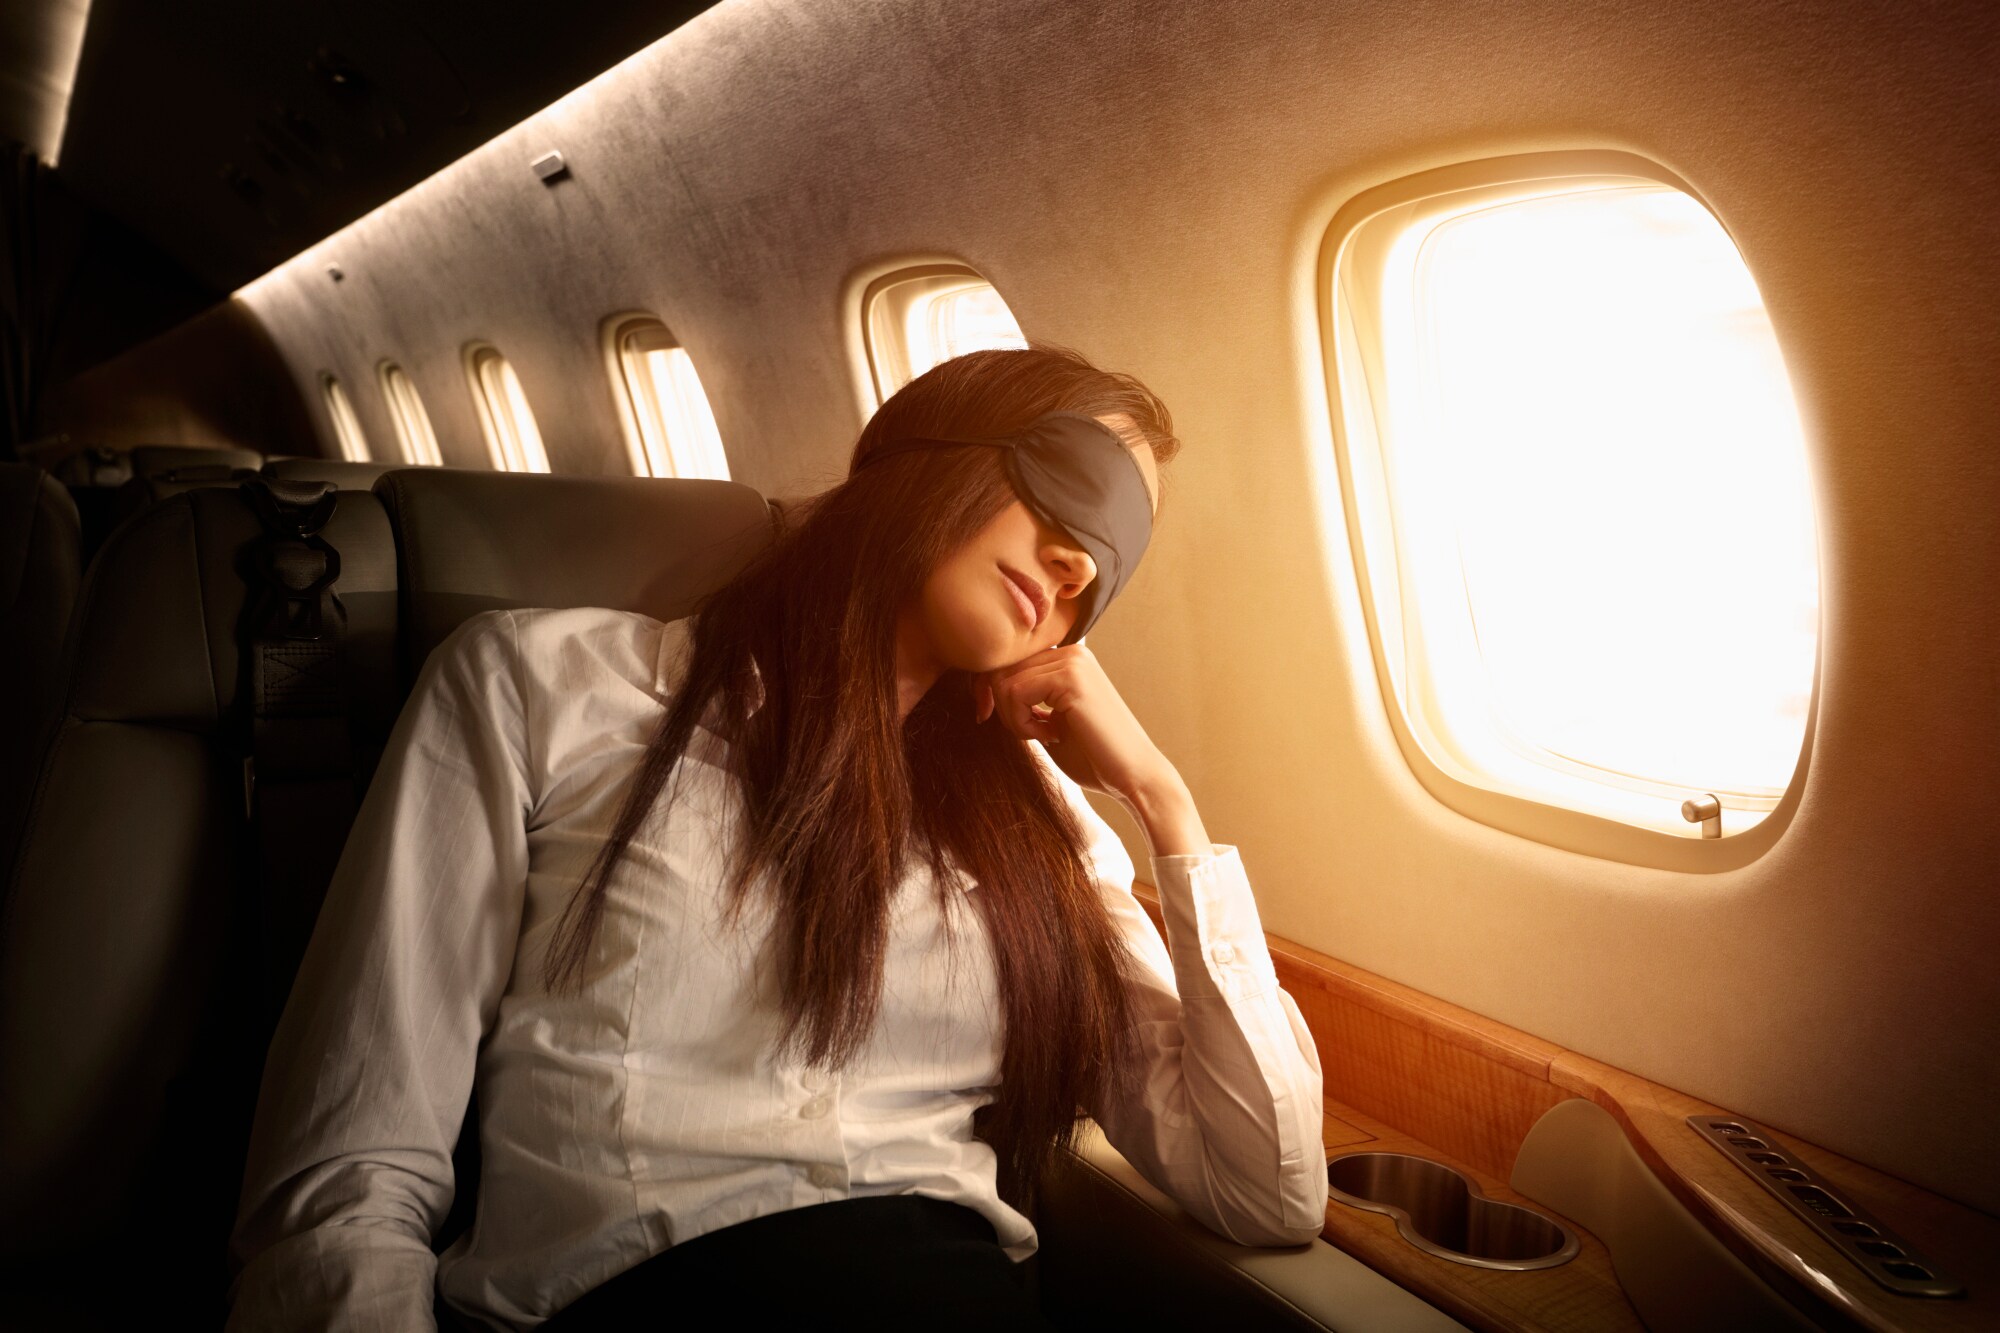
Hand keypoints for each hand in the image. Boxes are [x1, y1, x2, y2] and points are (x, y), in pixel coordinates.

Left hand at [972, 644, 1175, 804]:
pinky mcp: (1070, 678)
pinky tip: (1049, 736)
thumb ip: (1026, 700)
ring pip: (1004, 681)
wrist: (1134, 775)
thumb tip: (983, 685)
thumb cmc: (1094, 756)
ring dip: (1013, 718)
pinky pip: (1015, 693)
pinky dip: (1021, 722)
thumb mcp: (1049, 720)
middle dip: (1001, 706)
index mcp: (1068, 657)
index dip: (992, 692)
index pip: (1009, 662)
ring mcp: (1072, 661)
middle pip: (1002, 668)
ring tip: (1042, 736)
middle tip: (1029, 734)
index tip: (996, 719)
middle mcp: (1071, 651)